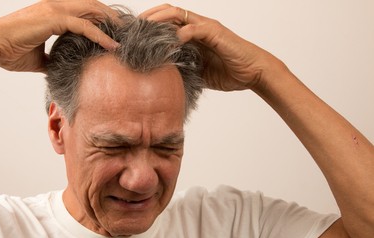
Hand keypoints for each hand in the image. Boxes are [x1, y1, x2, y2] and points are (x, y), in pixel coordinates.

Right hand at [0, 0, 117, 71]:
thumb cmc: (10, 51)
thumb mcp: (38, 58)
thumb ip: (52, 58)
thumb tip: (60, 68)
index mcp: (53, 13)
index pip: (84, 12)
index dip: (101, 21)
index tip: (116, 34)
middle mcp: (56, 7)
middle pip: (93, 7)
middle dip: (112, 19)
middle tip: (128, 32)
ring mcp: (54, 10)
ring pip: (92, 11)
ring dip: (111, 24)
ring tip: (126, 37)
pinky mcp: (53, 19)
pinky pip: (84, 25)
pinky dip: (100, 35)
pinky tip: (113, 46)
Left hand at [140, 4, 281, 91]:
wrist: (252, 73)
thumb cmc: (228, 72)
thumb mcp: (199, 72)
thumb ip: (184, 68)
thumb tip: (165, 75)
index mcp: (192, 35)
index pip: (166, 24)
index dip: (149, 27)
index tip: (134, 37)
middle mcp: (197, 27)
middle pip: (167, 13)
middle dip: (148, 18)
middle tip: (133, 29)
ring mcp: (206, 27)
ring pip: (177, 15)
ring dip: (159, 20)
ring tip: (145, 29)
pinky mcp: (215, 32)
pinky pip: (194, 29)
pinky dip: (180, 34)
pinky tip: (170, 42)